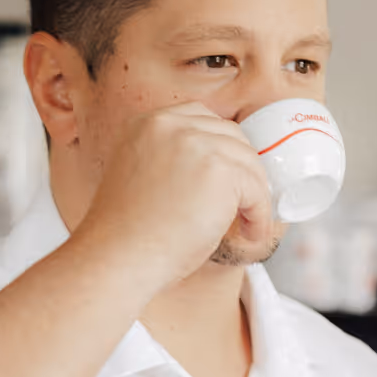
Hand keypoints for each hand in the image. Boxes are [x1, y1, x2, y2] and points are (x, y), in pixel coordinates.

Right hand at [79, 103, 273, 289]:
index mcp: (145, 123)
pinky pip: (256, 190)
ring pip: (248, 162)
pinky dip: (259, 215)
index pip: (200, 118)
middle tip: (245, 199)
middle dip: (241, 169)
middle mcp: (170, 125)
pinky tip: (250, 233)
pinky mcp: (219, 170)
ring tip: (249, 223)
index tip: (227, 174)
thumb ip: (170, 160)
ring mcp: (196, 143)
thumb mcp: (139, 176)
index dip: (220, 147)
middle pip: (230, 135)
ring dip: (254, 194)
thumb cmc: (125, 235)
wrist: (117, 258)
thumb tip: (214, 172)